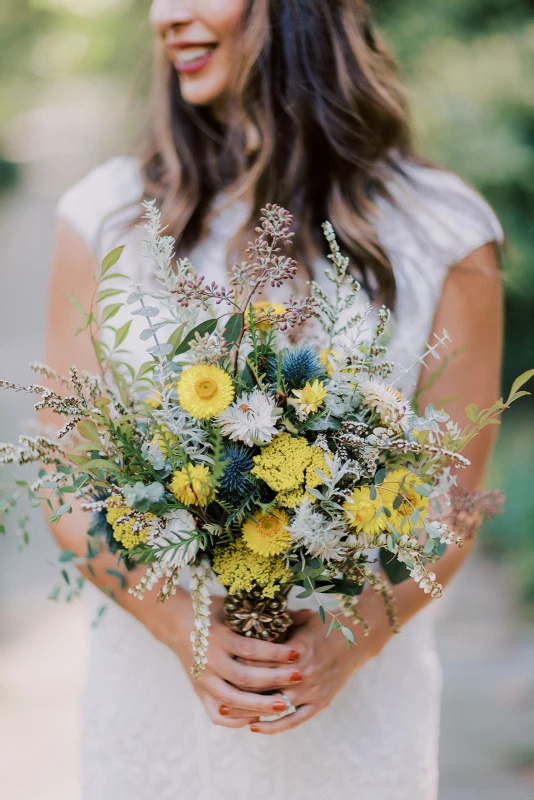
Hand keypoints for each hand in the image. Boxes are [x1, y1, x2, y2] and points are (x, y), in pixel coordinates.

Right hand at [153, 591, 305, 728]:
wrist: (174, 621)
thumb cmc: (212, 611)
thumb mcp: (236, 606)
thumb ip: (269, 614)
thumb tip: (307, 615)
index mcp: (218, 636)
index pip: (250, 649)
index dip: (274, 653)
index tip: (297, 653)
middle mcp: (209, 660)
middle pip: (244, 677)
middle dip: (274, 680)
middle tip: (299, 678)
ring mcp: (203, 679)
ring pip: (232, 700)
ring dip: (259, 705)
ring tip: (285, 706)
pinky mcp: (199, 691)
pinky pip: (217, 714)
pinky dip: (236, 719)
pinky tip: (256, 718)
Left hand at [229, 599, 390, 734]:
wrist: (357, 638)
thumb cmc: (323, 625)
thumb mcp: (297, 622)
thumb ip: (273, 629)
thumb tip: (243, 626)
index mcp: (296, 650)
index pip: (259, 661)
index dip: (237, 665)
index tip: (218, 667)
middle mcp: (303, 673)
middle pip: (262, 686)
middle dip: (237, 691)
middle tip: (215, 695)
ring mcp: (313, 690)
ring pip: (275, 706)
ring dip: (250, 711)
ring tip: (227, 713)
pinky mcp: (321, 702)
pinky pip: (295, 720)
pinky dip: (274, 726)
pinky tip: (256, 727)